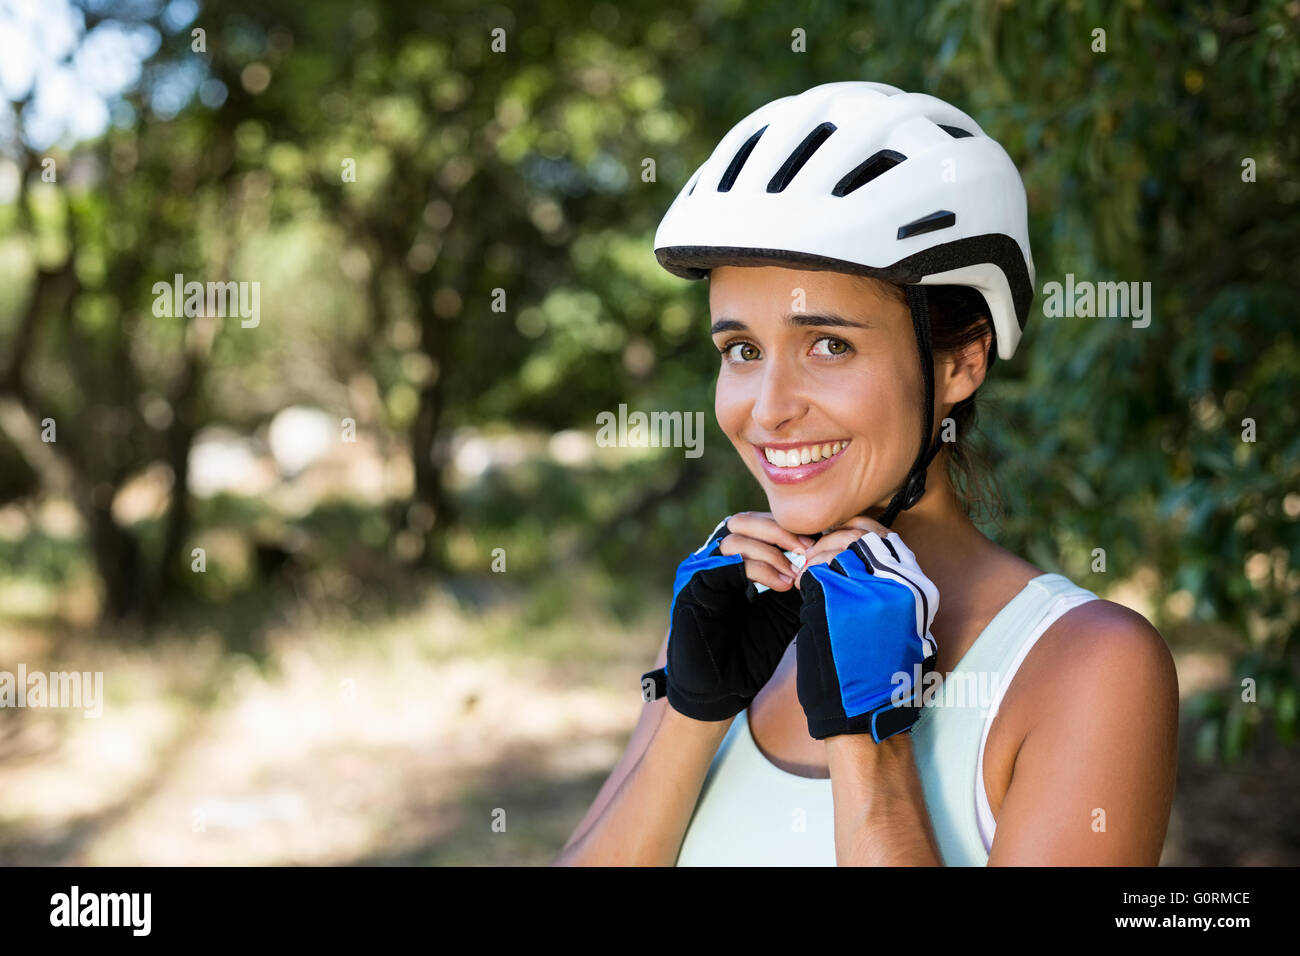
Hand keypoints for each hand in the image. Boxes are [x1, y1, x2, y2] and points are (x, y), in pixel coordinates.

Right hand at [658, 513, 815, 720]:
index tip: (819, 545)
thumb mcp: (782, 612)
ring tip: (796, 573)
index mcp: (732, 564)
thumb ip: (795, 583)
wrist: (719, 691)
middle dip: (780, 531)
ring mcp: (699, 572)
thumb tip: (824, 555)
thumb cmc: (748, 655)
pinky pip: (726, 563)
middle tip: (809, 549)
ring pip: (734, 536)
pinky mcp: (692, 587)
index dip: (788, 530)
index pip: (757, 527)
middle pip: (743, 521)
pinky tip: (781, 584)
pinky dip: (758, 568)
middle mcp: (712, 562)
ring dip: (772, 550)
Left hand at [793, 520, 938, 741]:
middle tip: (818, 554)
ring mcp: (867, 593)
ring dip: (818, 555)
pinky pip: (816, 573)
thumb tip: (868, 558)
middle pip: (862, 534)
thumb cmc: (882, 675)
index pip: (887, 536)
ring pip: (838, 548)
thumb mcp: (904, 626)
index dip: (858, 533)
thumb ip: (893, 588)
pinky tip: (801, 587)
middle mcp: (898, 585)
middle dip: (836, 538)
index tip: (840, 542)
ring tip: (808, 571)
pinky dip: (805, 575)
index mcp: (918, 590)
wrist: (865, 716)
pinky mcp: (836, 605)